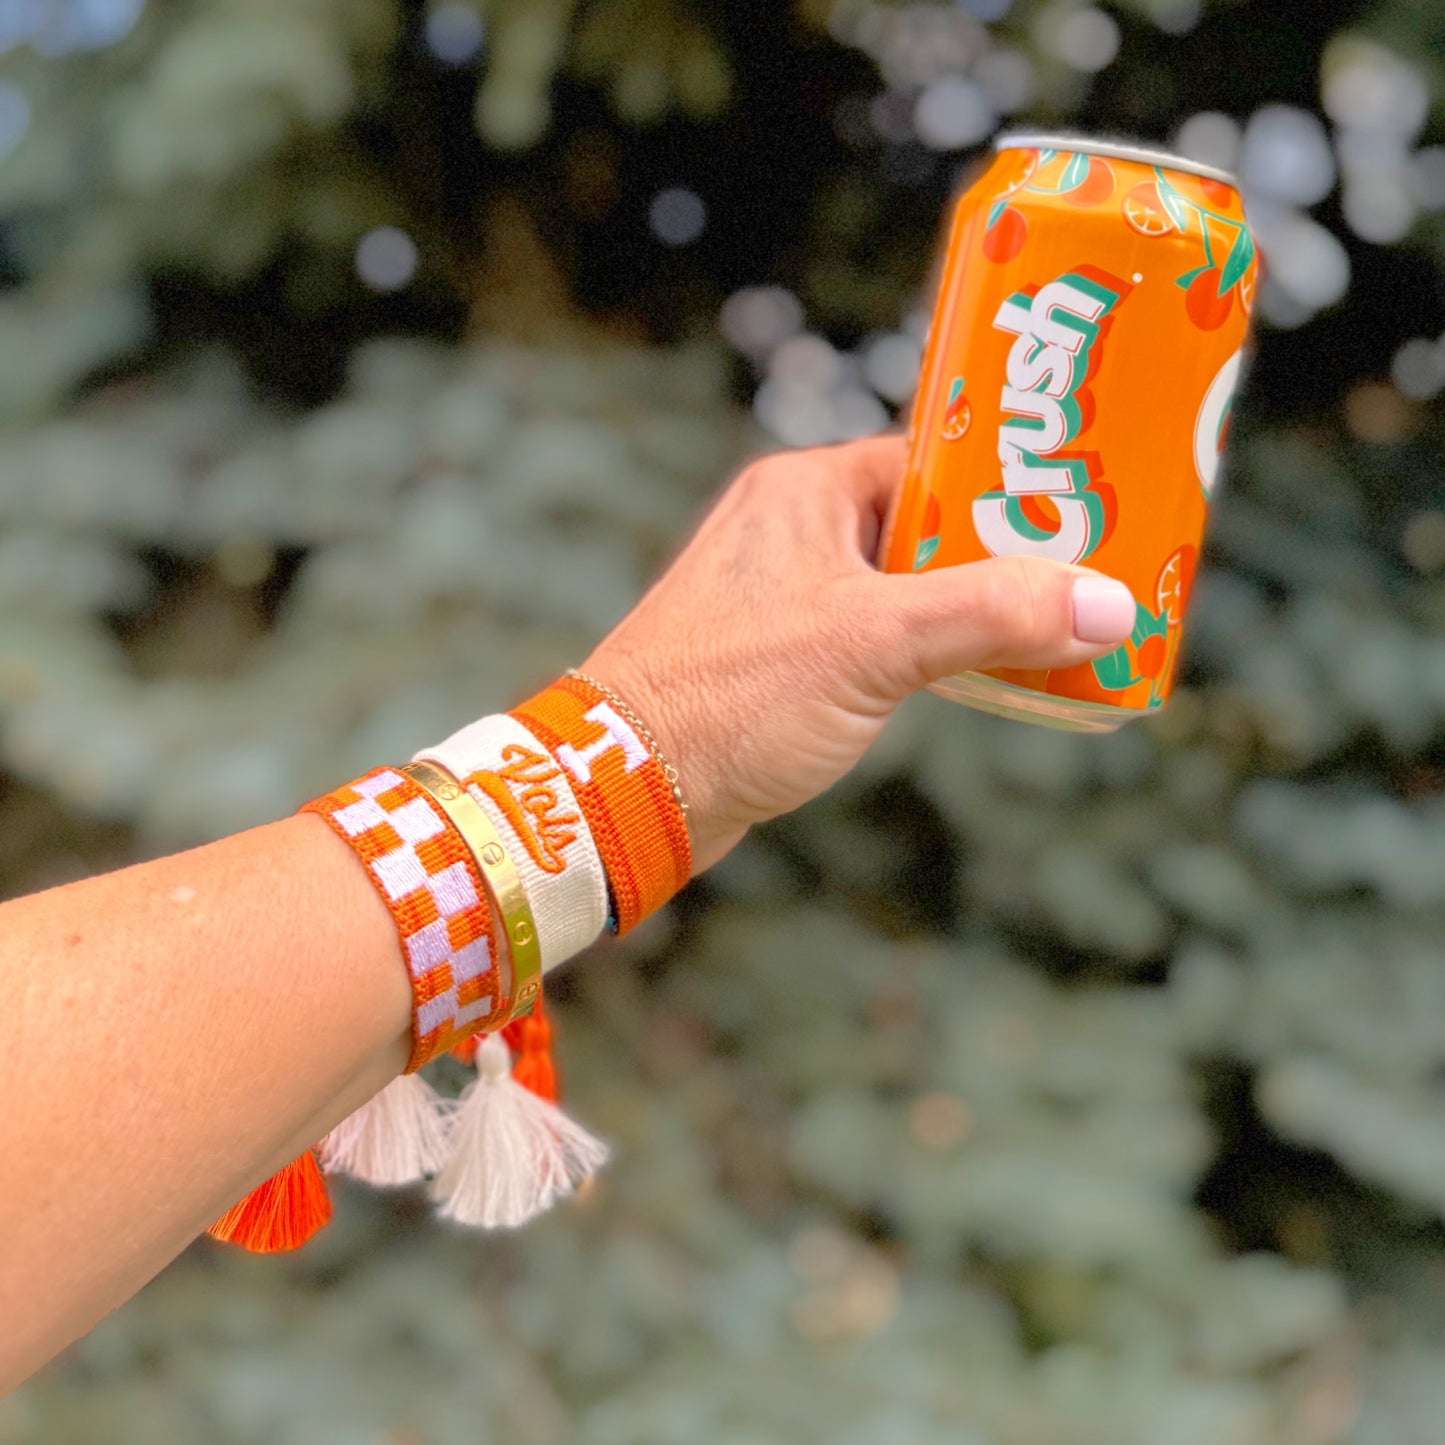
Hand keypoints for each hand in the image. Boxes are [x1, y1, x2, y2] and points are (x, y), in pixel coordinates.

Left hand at [584, 436, 1136, 871]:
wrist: (624, 790)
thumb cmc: (732, 696)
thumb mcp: (876, 643)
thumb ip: (993, 614)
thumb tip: (1111, 605)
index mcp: (805, 490)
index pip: (931, 460)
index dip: (1009, 481)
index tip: (1084, 505)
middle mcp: (789, 531)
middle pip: (926, 528)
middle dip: (1002, 558)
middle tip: (1086, 578)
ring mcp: (780, 599)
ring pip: (902, 591)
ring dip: (968, 615)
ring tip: (1051, 634)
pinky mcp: (776, 662)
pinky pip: (873, 642)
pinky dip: (926, 658)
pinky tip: (976, 681)